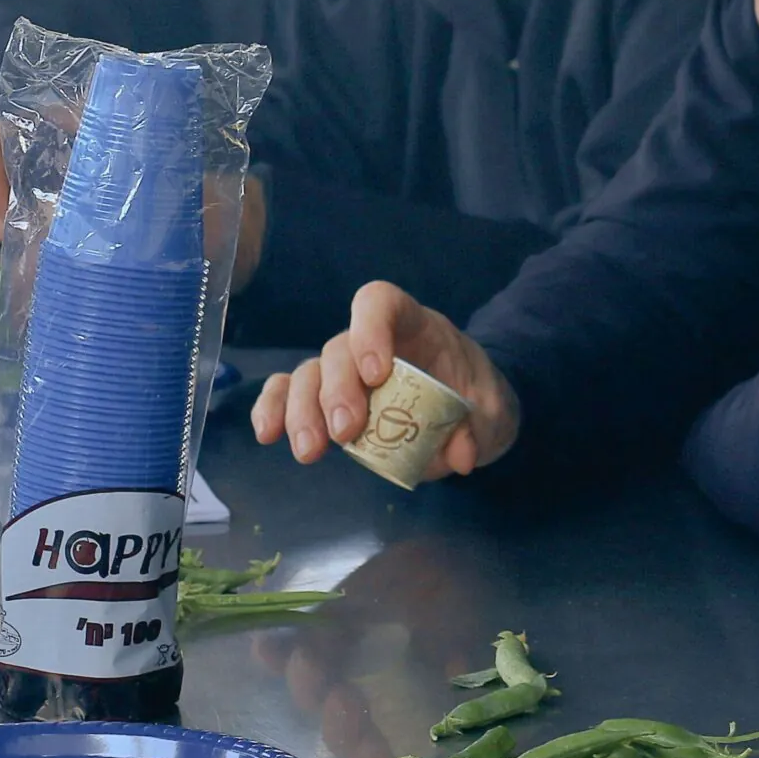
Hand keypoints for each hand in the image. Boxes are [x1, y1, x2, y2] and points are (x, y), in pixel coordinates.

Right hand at [252, 282, 521, 477]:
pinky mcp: (326, 400)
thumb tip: (458, 455)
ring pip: (308, 374)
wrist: (470, 412)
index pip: (382, 303)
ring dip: (302, 410)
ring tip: (311, 451)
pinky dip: (274, 409)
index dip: (371, 329)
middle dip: (337, 389)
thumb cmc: (475, 397)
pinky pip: (289, 394)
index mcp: (415, 327)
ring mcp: (345, 370)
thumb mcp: (490, 411)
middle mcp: (372, 343)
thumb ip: (478, 428)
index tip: (377, 374)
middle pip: (338, 347)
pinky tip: (268, 434)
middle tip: (347, 431)